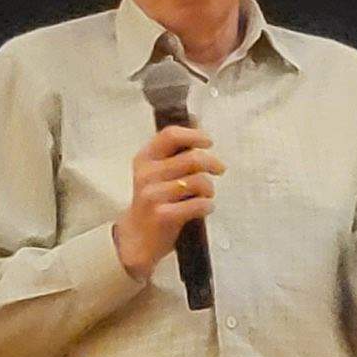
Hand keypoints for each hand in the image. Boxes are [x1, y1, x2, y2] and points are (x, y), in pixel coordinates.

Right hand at [113, 124, 222, 277]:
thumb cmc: (154, 200)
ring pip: (198, 181)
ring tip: (206, 195)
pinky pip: (198, 204)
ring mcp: (153, 195)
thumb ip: (174, 150)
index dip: (194, 135)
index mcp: (145, 158)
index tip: (208, 142)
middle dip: (212, 163)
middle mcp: (146, 174)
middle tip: (219, 169)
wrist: (137, 236)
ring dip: (209, 189)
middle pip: (192, 158)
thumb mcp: (156, 171)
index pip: (170, 135)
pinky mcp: (163, 215)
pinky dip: (207, 205)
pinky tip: (204, 208)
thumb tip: (196, 120)